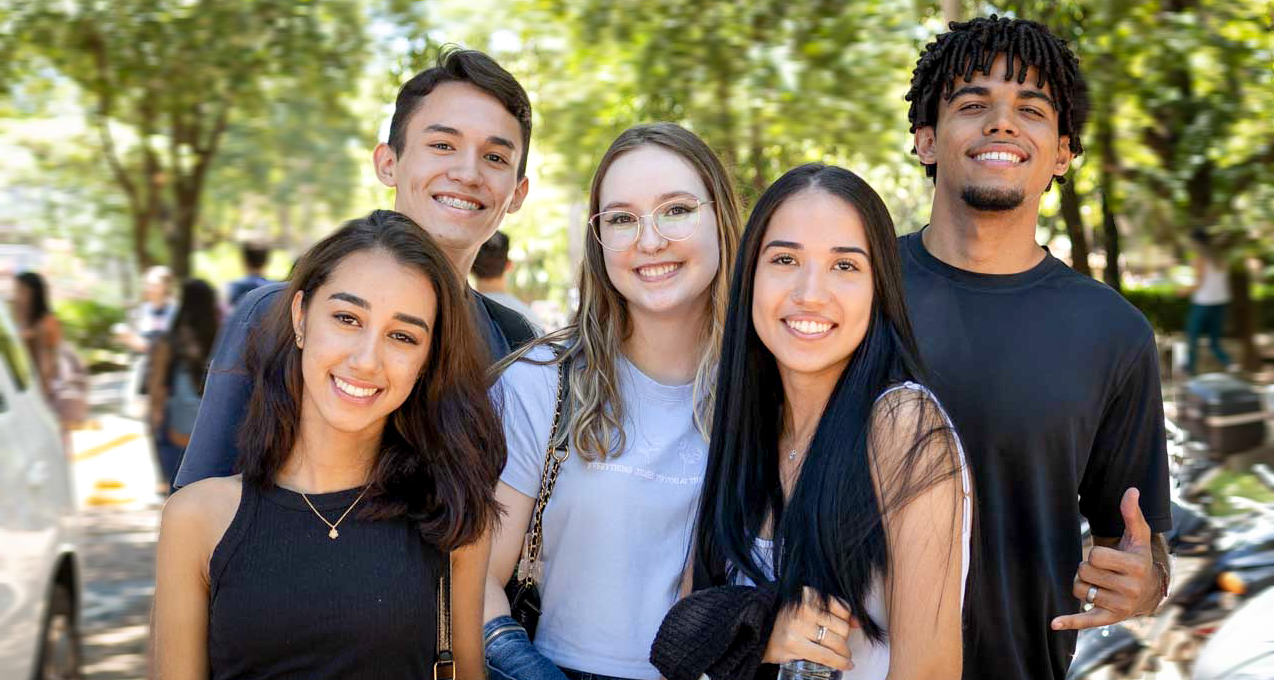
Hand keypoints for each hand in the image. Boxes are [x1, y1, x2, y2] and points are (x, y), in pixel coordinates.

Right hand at [763, 587, 857, 670]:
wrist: (756, 629)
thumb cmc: (783, 618)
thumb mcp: (805, 606)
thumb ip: (831, 609)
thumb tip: (857, 622)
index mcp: (807, 593)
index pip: (841, 607)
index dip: (848, 620)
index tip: (846, 627)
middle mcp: (803, 607)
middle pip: (841, 627)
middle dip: (844, 639)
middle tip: (840, 644)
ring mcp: (798, 626)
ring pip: (836, 642)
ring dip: (844, 652)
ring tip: (843, 656)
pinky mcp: (794, 644)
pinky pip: (826, 656)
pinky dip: (839, 662)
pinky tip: (845, 664)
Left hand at [1052, 488, 1160, 630]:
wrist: (1148, 590)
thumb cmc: (1137, 558)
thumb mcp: (1137, 537)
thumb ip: (1132, 514)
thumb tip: (1131, 490)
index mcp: (1135, 566)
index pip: (1095, 555)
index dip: (1095, 553)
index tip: (1108, 557)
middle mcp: (1129, 589)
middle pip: (1084, 572)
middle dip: (1088, 568)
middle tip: (1103, 570)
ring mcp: (1119, 606)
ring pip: (1080, 590)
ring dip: (1083, 584)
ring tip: (1101, 583)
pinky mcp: (1109, 619)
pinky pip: (1086, 620)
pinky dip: (1070, 622)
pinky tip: (1054, 623)